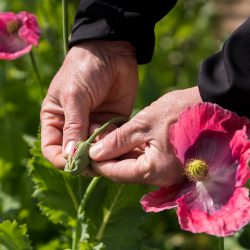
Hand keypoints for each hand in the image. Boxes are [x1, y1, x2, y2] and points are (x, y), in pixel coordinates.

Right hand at [40, 41, 136, 167]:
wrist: (112, 52)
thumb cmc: (84, 70)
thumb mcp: (74, 96)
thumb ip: (74, 126)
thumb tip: (71, 157)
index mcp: (57, 120)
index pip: (53, 150)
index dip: (62, 160)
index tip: (76, 164)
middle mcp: (75, 127)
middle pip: (77, 154)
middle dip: (87, 159)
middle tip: (99, 159)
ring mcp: (94, 126)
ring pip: (97, 150)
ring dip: (104, 151)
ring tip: (111, 139)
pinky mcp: (113, 123)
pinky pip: (114, 141)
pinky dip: (117, 144)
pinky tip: (121, 139)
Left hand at [89, 87, 201, 186]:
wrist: (209, 104)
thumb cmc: (178, 111)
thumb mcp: (144, 123)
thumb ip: (118, 140)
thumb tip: (95, 153)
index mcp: (153, 170)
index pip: (116, 172)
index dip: (97, 164)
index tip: (82, 154)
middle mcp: (159, 176)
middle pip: (123, 172)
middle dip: (104, 159)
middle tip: (87, 147)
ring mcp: (164, 170)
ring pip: (131, 166)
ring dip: (115, 155)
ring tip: (97, 143)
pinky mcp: (167, 161)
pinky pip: (142, 161)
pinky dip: (128, 153)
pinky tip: (116, 143)